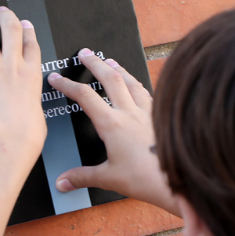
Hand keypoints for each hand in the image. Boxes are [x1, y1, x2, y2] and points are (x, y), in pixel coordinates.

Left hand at [0, 7, 46, 162]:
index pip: (31, 45)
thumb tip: (28, 111)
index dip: (28, 31)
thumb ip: (31, 106)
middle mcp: (13, 67)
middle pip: (11, 32)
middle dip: (7, 18)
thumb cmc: (26, 133)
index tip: (25, 24)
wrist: (10, 136)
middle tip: (3, 11)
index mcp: (32, 75)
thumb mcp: (38, 116)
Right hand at [48, 49, 178, 215]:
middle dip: (95, 63)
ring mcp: (148, 112)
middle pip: (110, 78)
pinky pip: (148, 93)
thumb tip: (61, 183)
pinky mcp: (161, 117)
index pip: (85, 97)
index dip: (67, 85)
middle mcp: (130, 113)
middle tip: (85, 52)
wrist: (178, 180)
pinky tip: (138, 85)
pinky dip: (138, 84)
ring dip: (119, 69)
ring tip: (111, 61)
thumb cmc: (144, 179)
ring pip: (131, 82)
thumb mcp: (108, 178)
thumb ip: (82, 177)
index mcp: (112, 124)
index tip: (56, 78)